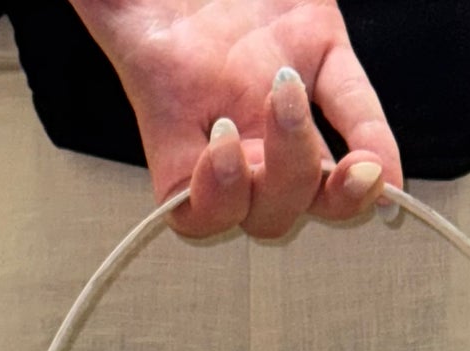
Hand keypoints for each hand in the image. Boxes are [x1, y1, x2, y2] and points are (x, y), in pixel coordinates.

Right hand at [68, 0, 402, 238]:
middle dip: (281, 184)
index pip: (189, 208)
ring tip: (346, 157)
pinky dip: (377, 145)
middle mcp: (231, 126)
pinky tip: (384, 166)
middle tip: (279, 103)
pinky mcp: (323, 55)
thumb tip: (86, 6)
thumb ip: (98, 13)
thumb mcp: (113, 2)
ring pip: (311, 187)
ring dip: (330, 186)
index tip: (220, 145)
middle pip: (263, 211)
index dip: (212, 203)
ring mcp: (280, 101)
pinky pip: (357, 115)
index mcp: (173, 115)